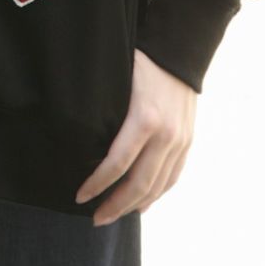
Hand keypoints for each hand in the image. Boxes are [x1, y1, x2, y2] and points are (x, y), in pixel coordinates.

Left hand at [75, 48, 196, 225]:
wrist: (179, 47)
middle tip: (94, 218)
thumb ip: (105, 107)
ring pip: (158, 186)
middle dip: (115, 205)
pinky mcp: (188, 140)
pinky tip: (142, 203)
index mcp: (145, 117)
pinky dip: (157, 194)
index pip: (117, 163)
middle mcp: (167, 134)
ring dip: (134, 205)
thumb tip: (76, 131)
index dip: (97, 184)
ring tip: (113, 214)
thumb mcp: (117, 78)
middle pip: (139, 183)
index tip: (79, 196)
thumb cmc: (140, 57)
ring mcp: (180, 139)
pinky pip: (173, 176)